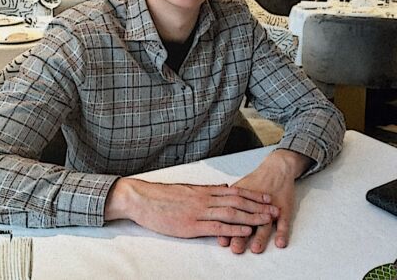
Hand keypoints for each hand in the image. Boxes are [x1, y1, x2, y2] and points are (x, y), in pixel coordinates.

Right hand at [105, 178, 278, 238]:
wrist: (143, 199)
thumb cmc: (164, 196)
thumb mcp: (188, 190)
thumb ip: (207, 190)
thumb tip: (224, 188)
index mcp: (205, 191)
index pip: (235, 192)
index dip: (253, 194)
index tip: (267, 197)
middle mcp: (206, 199)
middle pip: (238, 202)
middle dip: (258, 206)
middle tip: (275, 208)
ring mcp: (199, 212)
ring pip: (231, 214)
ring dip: (251, 216)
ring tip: (266, 219)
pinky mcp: (191, 225)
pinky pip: (216, 227)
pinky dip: (233, 229)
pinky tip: (244, 230)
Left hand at [218, 149, 312, 253]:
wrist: (276, 168)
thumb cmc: (256, 181)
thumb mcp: (238, 189)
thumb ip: (226, 200)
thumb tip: (212, 212)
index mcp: (242, 200)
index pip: (233, 215)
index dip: (227, 227)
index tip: (222, 241)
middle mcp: (255, 204)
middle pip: (248, 220)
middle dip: (241, 235)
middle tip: (236, 248)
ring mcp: (271, 207)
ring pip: (265, 223)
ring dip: (260, 236)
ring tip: (256, 248)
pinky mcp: (285, 208)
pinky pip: (285, 222)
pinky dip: (283, 232)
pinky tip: (280, 243)